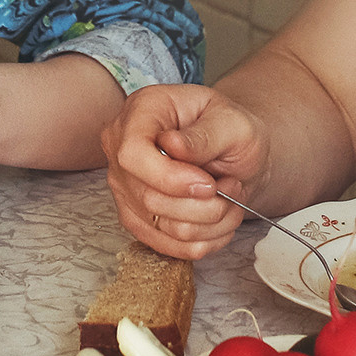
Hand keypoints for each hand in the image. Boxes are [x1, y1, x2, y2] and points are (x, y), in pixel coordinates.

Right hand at [102, 84, 263, 259]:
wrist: (234, 151)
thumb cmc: (231, 129)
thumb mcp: (231, 122)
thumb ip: (203, 135)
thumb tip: (171, 146)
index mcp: (142, 111)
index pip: (133, 154)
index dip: (170, 178)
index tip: (209, 184)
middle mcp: (121, 147)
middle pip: (149, 197)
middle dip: (202, 204)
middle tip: (232, 187)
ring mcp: (124, 185)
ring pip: (162, 226)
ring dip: (209, 221)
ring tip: (230, 199)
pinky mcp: (136, 216)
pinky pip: (166, 245)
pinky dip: (203, 239)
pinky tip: (221, 220)